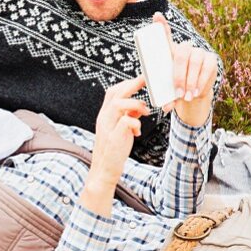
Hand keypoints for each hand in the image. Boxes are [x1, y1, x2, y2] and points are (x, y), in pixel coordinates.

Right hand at [82, 76, 148, 214]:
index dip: (127, 84)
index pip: (112, 92)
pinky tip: (138, 132)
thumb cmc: (114, 150)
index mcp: (104, 115)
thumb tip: (139, 108)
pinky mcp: (114, 138)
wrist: (104, 170)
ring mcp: (107, 127)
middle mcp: (103, 118)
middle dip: (133, 85)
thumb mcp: (119, 130)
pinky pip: (126, 121)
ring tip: (146, 112)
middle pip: (116, 93)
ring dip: (136, 104)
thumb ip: (126, 117)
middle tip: (147, 81)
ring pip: (119, 104)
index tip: (142, 79)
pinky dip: (135, 123)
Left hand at [153, 12, 216, 126]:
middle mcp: (184, 48)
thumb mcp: (169, 92)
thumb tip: (166, 107)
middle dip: (179, 75)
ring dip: (190, 82)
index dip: (161, 25)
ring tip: (187, 96)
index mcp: (170, 52)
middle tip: (178, 93)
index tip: (156, 16)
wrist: (194, 94)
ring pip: (194, 63)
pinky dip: (201, 83)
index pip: (165, 35)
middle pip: (181, 54)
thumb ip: (166, 97)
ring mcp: (198, 52)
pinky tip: (197, 92)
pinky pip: (207, 69)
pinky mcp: (211, 59)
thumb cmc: (177, 89)